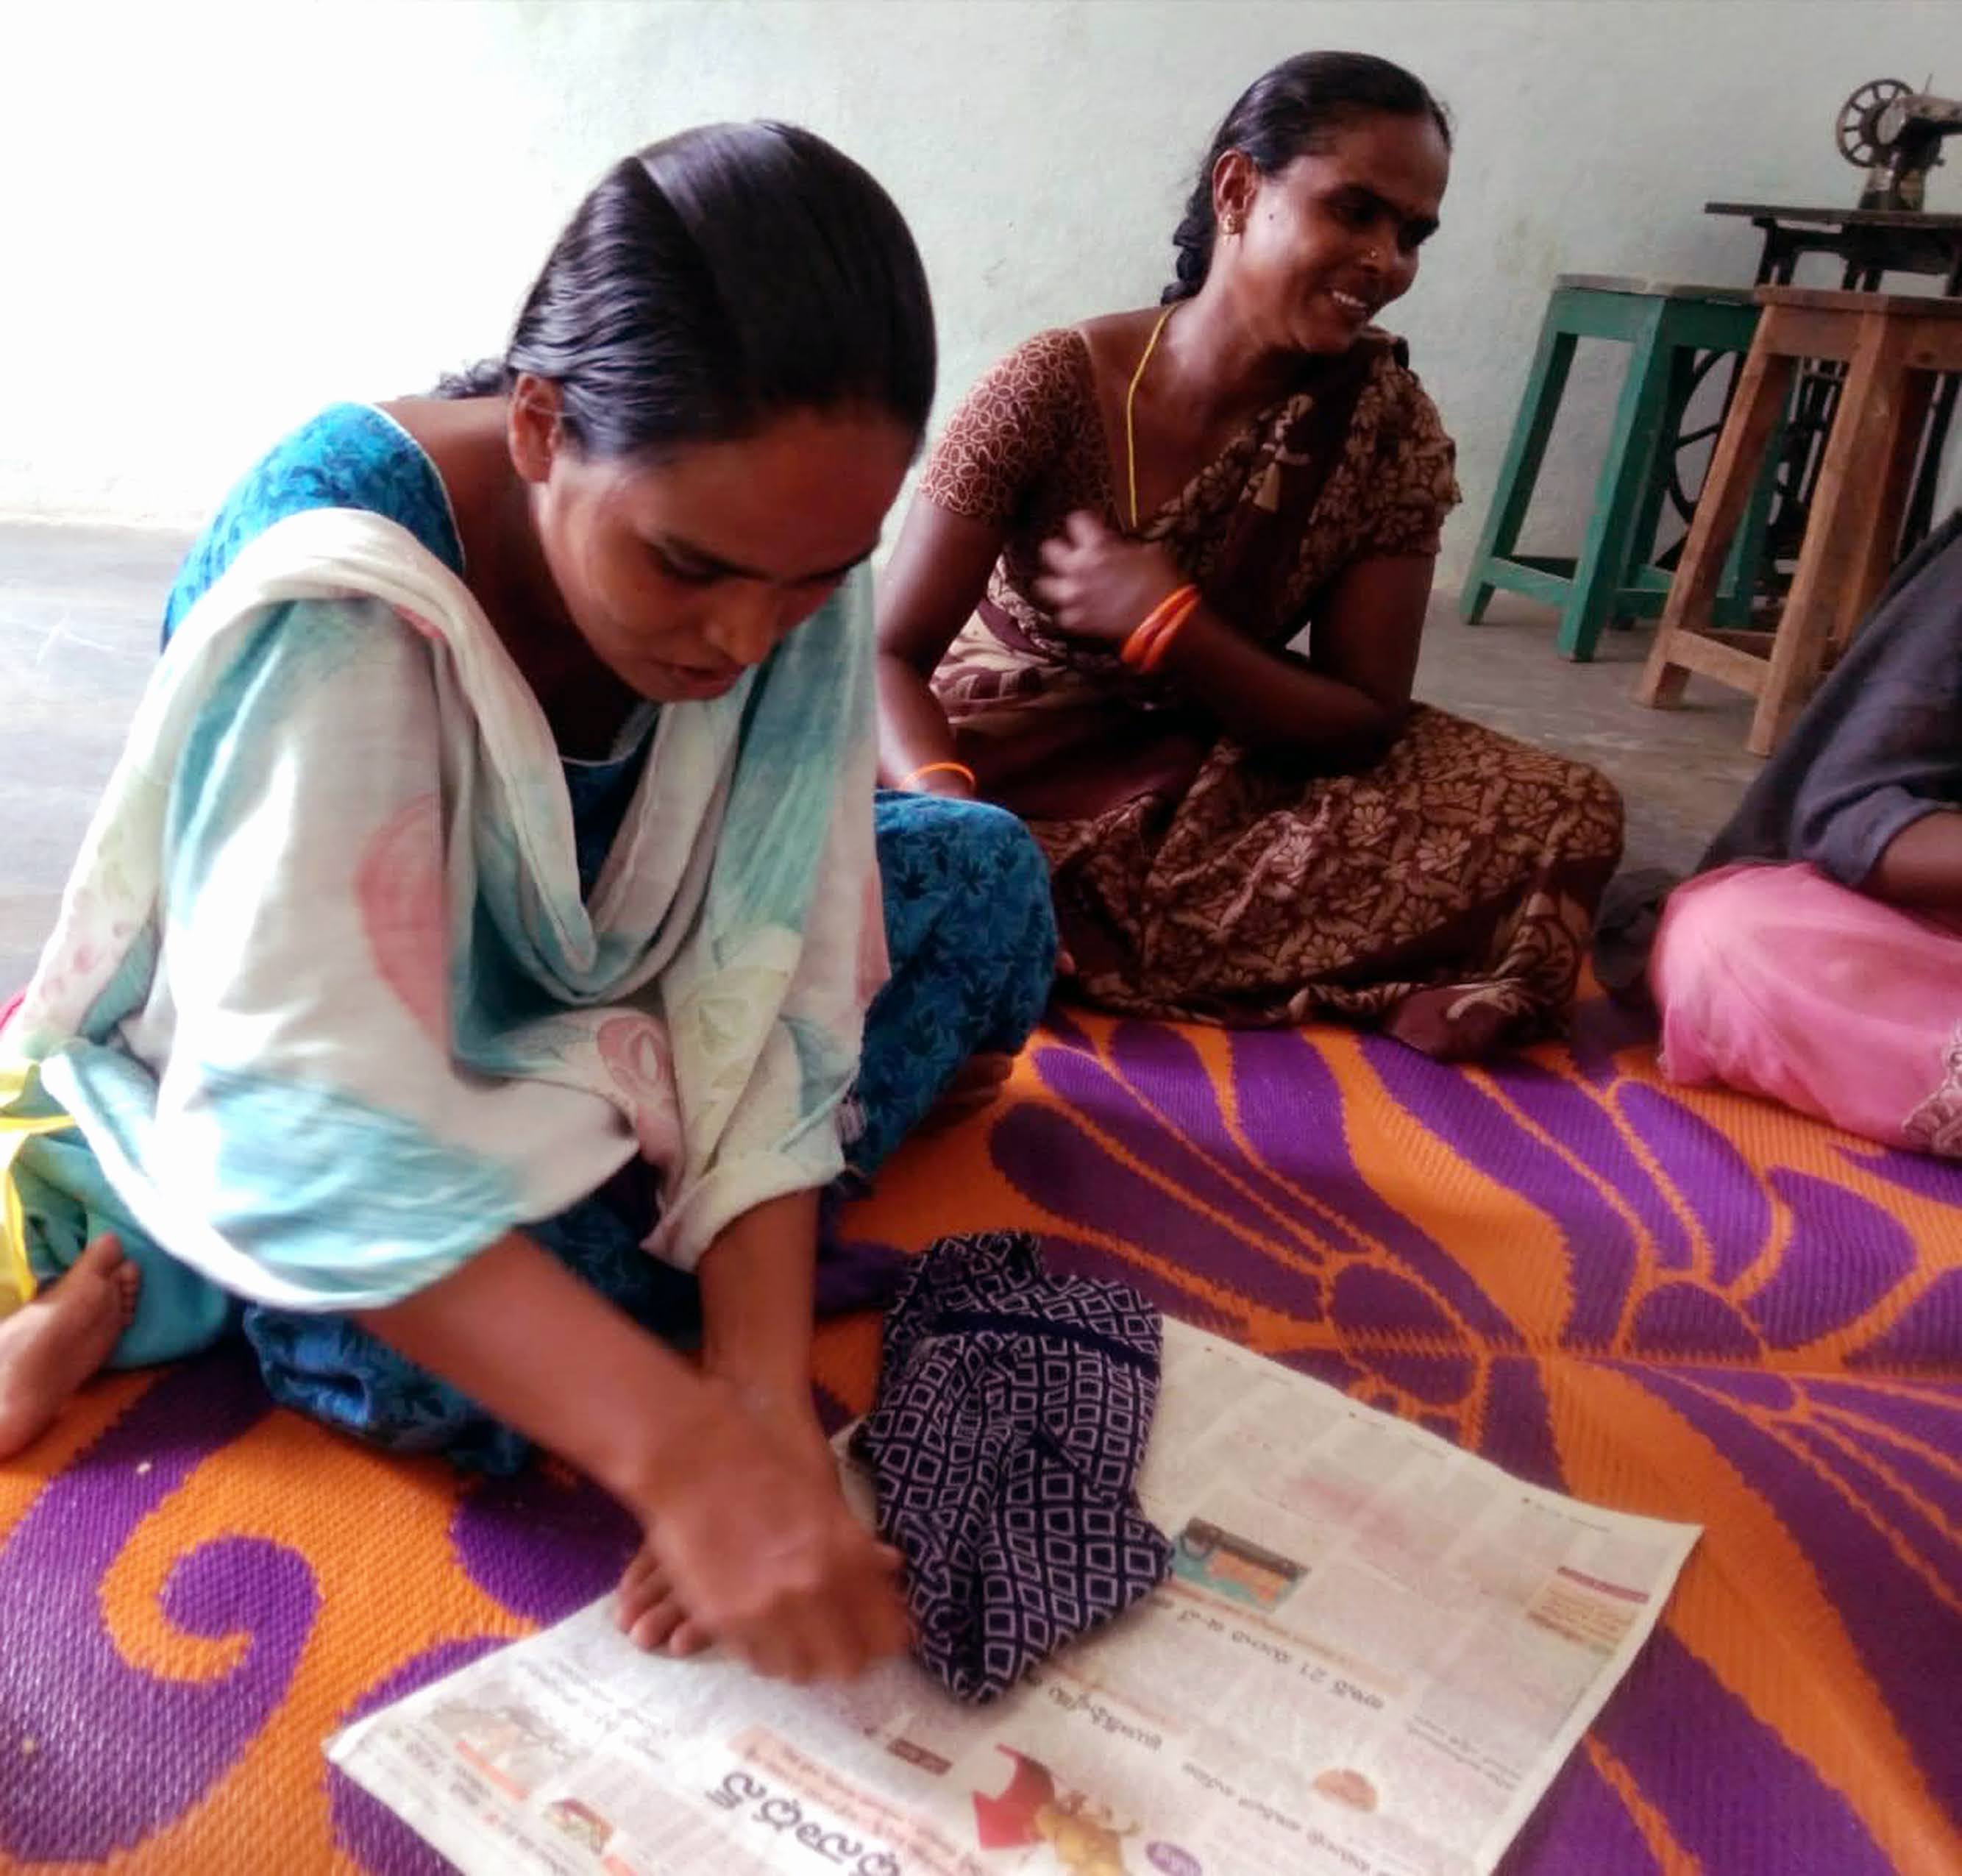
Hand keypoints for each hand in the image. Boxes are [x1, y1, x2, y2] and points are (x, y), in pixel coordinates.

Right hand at [617, 1378, 907, 1681]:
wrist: (693, 1457)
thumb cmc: (764, 1463)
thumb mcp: (827, 1495)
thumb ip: (860, 1542)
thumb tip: (893, 1569)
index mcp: (846, 1554)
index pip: (887, 1633)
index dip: (889, 1639)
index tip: (886, 1636)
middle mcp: (811, 1588)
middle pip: (847, 1665)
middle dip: (850, 1657)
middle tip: (843, 1643)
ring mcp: (765, 1609)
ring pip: (801, 1671)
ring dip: (807, 1660)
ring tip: (803, 1639)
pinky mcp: (722, 1619)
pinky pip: (757, 1661)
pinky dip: (767, 1654)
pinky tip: (769, 1632)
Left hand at [1034, 511, 1186, 648]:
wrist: (1161, 618)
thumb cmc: (1160, 581)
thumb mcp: (1146, 553)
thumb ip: (1122, 548)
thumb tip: (1116, 548)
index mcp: (1097, 546)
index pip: (1076, 520)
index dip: (1083, 523)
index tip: (1088, 526)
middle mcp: (1079, 568)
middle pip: (1049, 550)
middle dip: (1058, 550)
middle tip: (1069, 554)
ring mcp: (1075, 595)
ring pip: (1044, 585)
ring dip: (1054, 583)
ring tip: (1065, 583)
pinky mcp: (1079, 620)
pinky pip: (1063, 615)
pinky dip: (1070, 613)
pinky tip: (1079, 610)